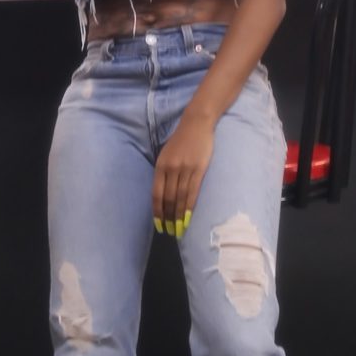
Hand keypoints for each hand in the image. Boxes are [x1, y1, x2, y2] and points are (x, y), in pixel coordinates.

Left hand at [153, 118, 214, 238]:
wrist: (196, 123)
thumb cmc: (180, 140)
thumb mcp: (165, 154)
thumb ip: (163, 172)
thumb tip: (161, 194)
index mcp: (160, 165)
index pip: (156, 194)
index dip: (157, 211)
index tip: (158, 224)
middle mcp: (171, 169)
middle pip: (169, 198)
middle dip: (168, 217)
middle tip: (169, 231)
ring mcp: (185, 169)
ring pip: (180, 198)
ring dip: (179, 215)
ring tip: (179, 228)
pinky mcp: (199, 169)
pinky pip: (193, 192)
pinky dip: (189, 206)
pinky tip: (188, 217)